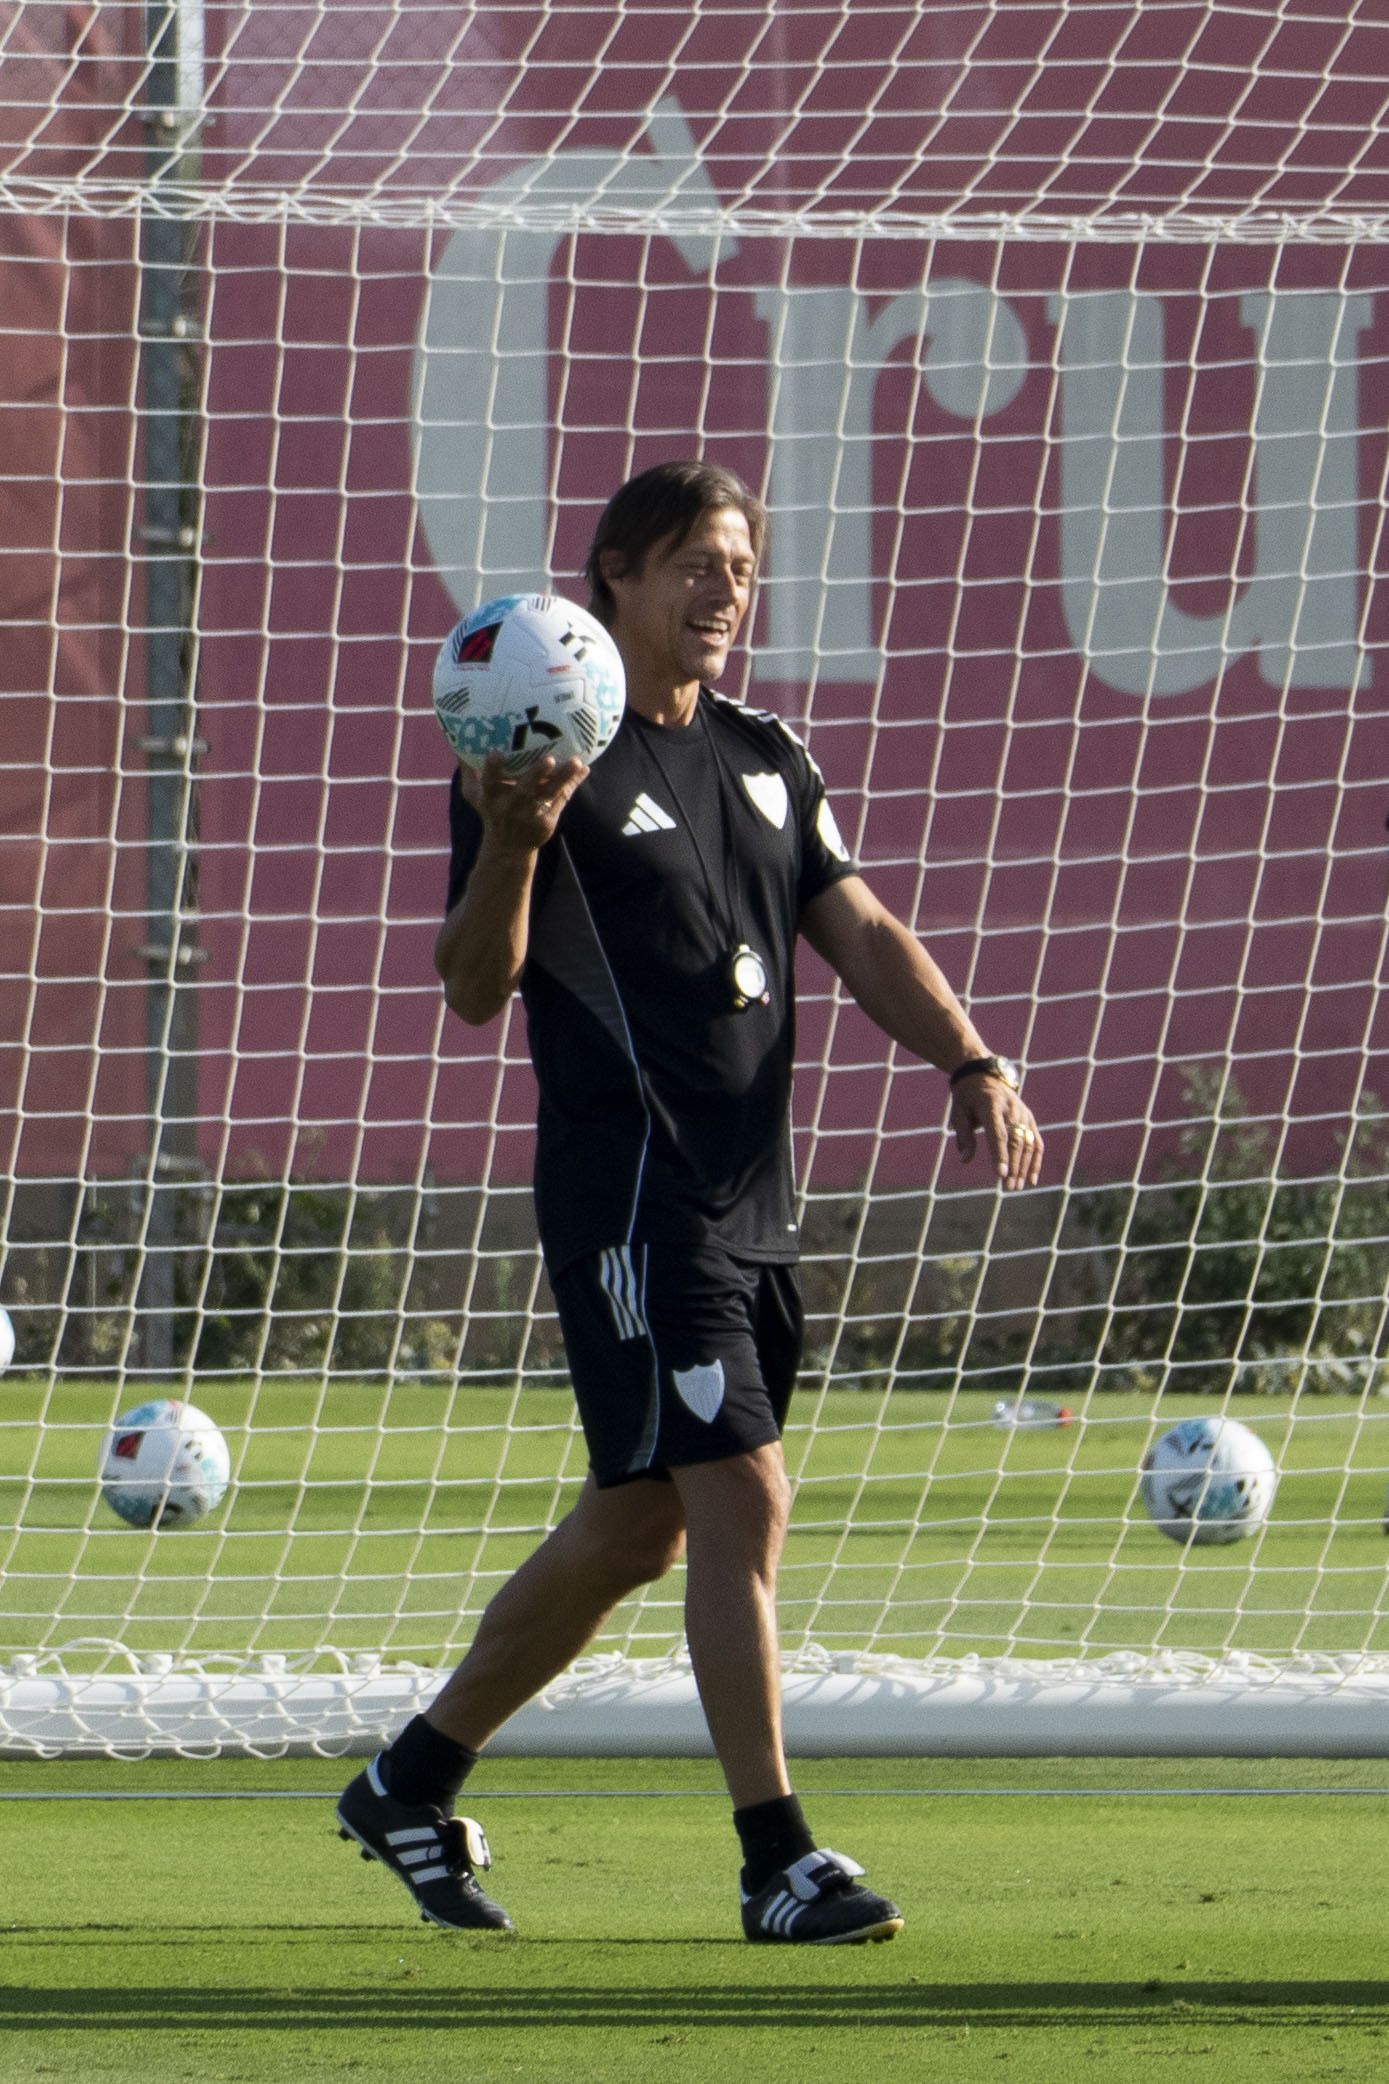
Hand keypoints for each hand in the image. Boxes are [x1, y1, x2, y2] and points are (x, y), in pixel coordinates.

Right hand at [458, 751, 588, 851]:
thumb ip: (468, 769)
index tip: (495, 753)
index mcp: (491, 799)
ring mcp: (530, 815)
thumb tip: (457, 738)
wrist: (508, 848)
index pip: (489, 783)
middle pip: (524, 790)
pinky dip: (573, 784)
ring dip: (563, 778)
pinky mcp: (547, 821)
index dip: (492, 769)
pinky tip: (584, 768)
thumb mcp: (474, 795)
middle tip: (548, 759)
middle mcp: (511, 807)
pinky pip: (561, 799)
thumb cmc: (490, 813)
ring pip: (548, 794)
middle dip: (536, 774)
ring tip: (576, 762)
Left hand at [950, 1076, 1044, 1190]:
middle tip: (1009, 1187)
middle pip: (1015, 1141)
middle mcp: (1011, 1109)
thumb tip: (965, 1160)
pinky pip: (1036, 1141)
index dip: (1000, 1155)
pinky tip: (1032, 1179)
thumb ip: (964, 1135)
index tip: (1001, 1174)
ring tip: (1017, 1186)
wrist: (985, 1074)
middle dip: (1014, 1166)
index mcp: (991, 1105)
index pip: (998, 1133)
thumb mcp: (959, 1111)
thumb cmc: (968, 1096)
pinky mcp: (1029, 1118)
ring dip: (1024, 1167)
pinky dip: (1036, 1160)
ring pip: (1028, 1143)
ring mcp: (1023, 1113)